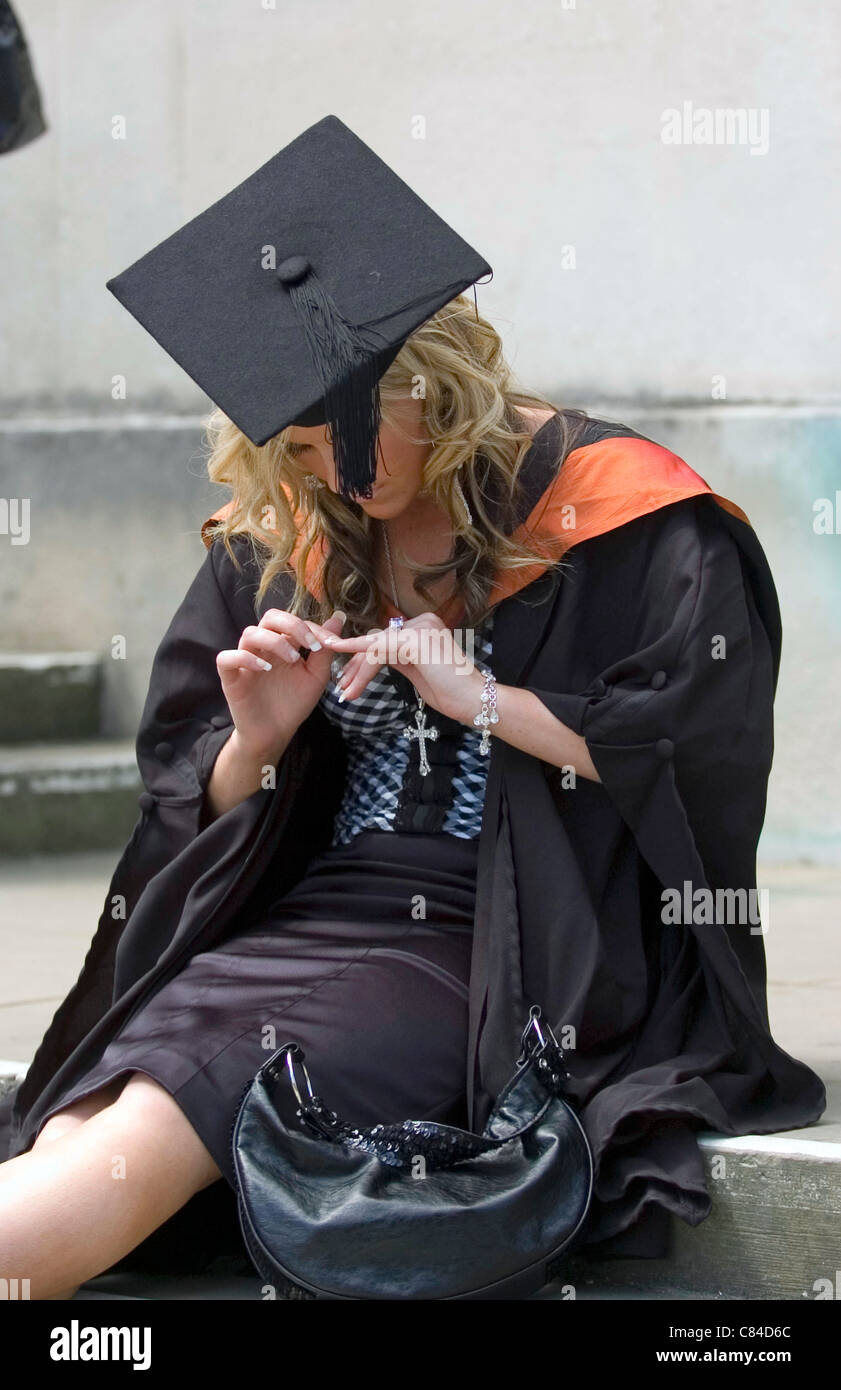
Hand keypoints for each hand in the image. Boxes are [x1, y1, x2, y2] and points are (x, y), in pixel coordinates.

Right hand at [215, 607, 346, 758]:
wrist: (275, 733)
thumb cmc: (294, 703)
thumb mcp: (316, 677)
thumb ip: (324, 650)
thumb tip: (338, 618)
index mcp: (283, 644)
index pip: (294, 622)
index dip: (314, 628)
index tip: (333, 643)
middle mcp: (263, 648)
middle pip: (270, 617)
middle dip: (293, 625)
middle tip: (310, 644)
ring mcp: (245, 660)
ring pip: (250, 633)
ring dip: (274, 642)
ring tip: (292, 660)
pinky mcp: (230, 678)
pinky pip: (226, 658)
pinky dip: (244, 658)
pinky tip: (264, 668)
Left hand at [304, 611, 485, 725]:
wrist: (471, 701)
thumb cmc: (448, 691)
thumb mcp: (417, 670)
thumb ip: (397, 658)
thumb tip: (371, 656)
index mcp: (424, 626)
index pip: (385, 639)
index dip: (361, 658)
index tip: (345, 675)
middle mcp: (422, 621)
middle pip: (377, 643)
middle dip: (356, 667)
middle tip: (342, 688)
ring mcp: (420, 628)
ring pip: (376, 649)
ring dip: (358, 673)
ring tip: (346, 693)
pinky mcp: (416, 640)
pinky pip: (379, 650)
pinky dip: (361, 664)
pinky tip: (348, 675)